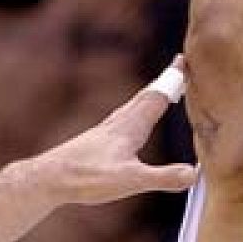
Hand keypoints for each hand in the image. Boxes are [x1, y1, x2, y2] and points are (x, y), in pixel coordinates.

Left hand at [35, 60, 196, 204]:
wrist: (49, 178)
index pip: (157, 97)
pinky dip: (134, 111)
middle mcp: (118, 123)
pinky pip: (122, 118)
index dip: (173, 79)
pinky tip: (127, 122)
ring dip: (149, 95)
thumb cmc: (87, 177)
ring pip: (132, 106)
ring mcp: (105, 131)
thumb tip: (194, 173)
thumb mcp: (131, 181)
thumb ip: (163, 177)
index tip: (184, 60)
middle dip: (164, 81)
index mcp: (130, 127)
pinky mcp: (95, 141)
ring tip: (158, 91)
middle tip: (178, 67)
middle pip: (146, 96)